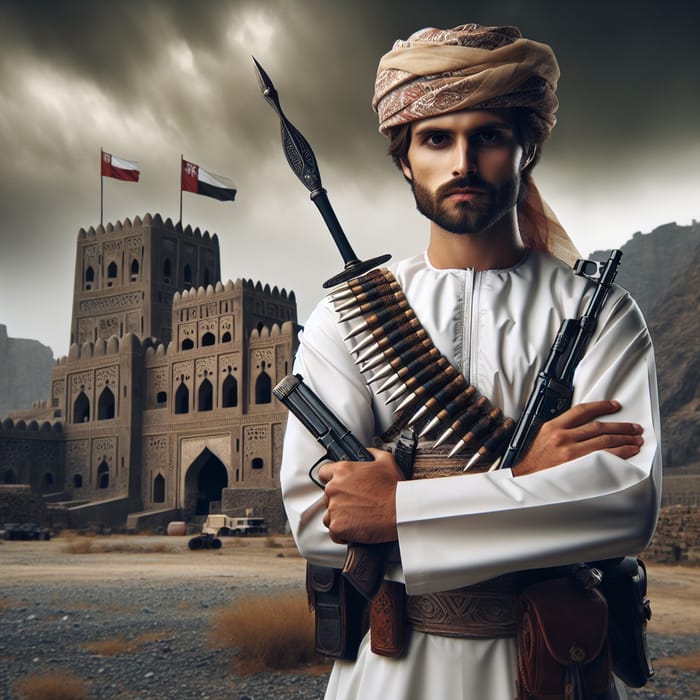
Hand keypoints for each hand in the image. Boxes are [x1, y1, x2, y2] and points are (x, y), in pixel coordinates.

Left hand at [317, 448, 403, 544]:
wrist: (401, 512)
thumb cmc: (395, 489)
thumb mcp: (386, 460)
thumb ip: (372, 454)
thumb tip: (367, 453)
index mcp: (343, 471)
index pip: (323, 473)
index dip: (332, 479)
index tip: (340, 485)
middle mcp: (334, 488)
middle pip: (327, 495)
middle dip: (339, 499)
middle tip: (356, 503)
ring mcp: (334, 508)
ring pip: (329, 514)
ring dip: (340, 516)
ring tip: (357, 517)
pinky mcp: (337, 526)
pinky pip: (333, 531)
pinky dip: (342, 533)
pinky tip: (356, 528)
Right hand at [513, 400, 643, 475]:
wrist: (522, 479)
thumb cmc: (532, 460)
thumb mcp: (541, 436)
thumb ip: (560, 429)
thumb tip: (582, 425)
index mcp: (553, 427)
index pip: (582, 411)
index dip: (602, 406)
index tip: (615, 406)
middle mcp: (562, 437)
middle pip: (599, 427)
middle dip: (621, 427)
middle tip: (635, 428)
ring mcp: (570, 452)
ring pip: (604, 441)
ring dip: (624, 439)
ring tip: (636, 439)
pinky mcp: (577, 467)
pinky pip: (604, 457)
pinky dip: (620, 454)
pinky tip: (629, 452)